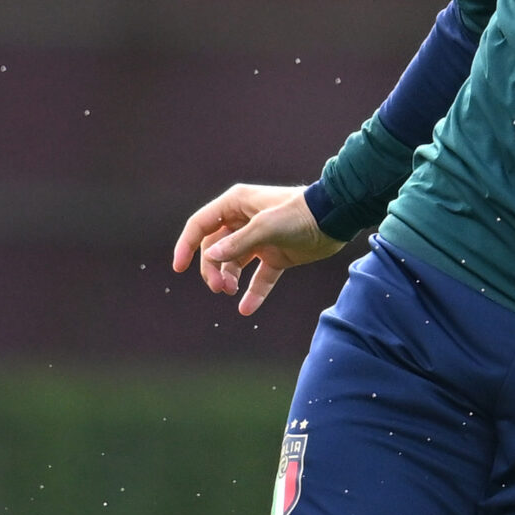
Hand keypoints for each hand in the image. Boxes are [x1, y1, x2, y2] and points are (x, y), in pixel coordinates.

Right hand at [172, 183, 343, 315]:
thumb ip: (238, 242)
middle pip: (215, 249)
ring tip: (232, 293)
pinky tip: (246, 309)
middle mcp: (244, 220)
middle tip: (220, 288)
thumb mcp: (266, 226)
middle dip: (213, 269)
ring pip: (234, 264)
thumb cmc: (301, 213)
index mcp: (236, 205)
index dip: (186, 245)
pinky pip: (260, 277)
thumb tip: (212, 256)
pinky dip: (253, 292)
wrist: (336, 218)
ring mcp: (260, 239)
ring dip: (230, 279)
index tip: (178, 267)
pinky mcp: (276, 255)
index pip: (201, 225)